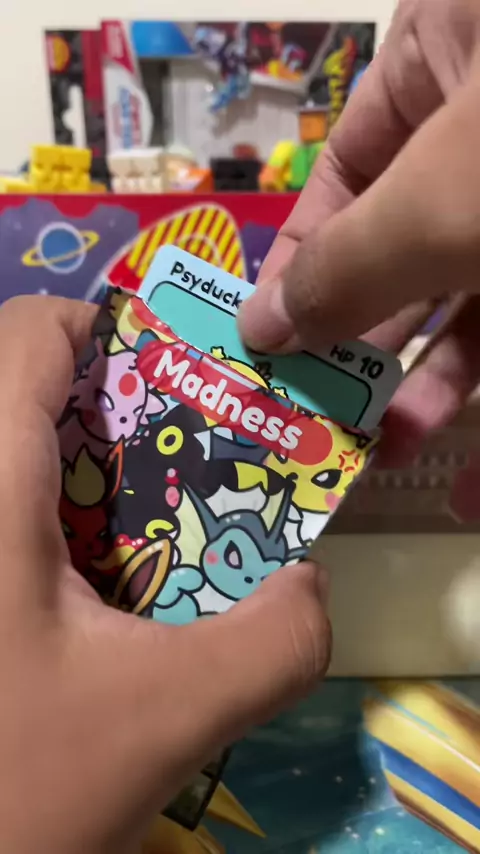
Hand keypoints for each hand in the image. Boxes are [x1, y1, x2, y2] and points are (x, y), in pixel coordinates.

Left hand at [0, 296, 329, 853]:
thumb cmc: (14, 789)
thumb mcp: (164, 719)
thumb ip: (272, 644)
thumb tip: (308, 586)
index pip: (30, 333)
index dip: (109, 331)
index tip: (179, 385)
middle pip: (31, 398)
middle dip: (120, 423)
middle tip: (184, 475)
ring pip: (24, 468)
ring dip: (95, 489)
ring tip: (151, 544)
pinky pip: (13, 524)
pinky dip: (61, 537)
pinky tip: (98, 601)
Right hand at [239, 0, 479, 463]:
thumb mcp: (431, 206)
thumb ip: (343, 269)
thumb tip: (258, 328)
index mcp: (439, 53)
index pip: (343, 171)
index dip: (298, 260)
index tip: (264, 340)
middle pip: (397, 240)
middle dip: (354, 331)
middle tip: (310, 407)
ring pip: (458, 286)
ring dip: (414, 371)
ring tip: (367, 441)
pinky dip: (469, 374)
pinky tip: (433, 439)